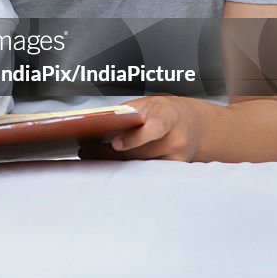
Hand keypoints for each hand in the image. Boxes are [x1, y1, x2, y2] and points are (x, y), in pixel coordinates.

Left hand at [79, 96, 196, 160]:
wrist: (191, 124)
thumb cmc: (163, 112)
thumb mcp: (147, 104)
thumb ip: (128, 114)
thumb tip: (100, 125)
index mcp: (169, 116)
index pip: (155, 128)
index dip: (135, 138)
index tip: (114, 143)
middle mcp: (177, 139)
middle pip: (141, 152)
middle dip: (108, 153)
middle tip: (85, 151)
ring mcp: (177, 157)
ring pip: (140, 165)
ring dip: (114, 162)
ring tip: (91, 156)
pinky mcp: (174, 170)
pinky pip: (146, 173)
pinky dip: (127, 169)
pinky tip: (111, 164)